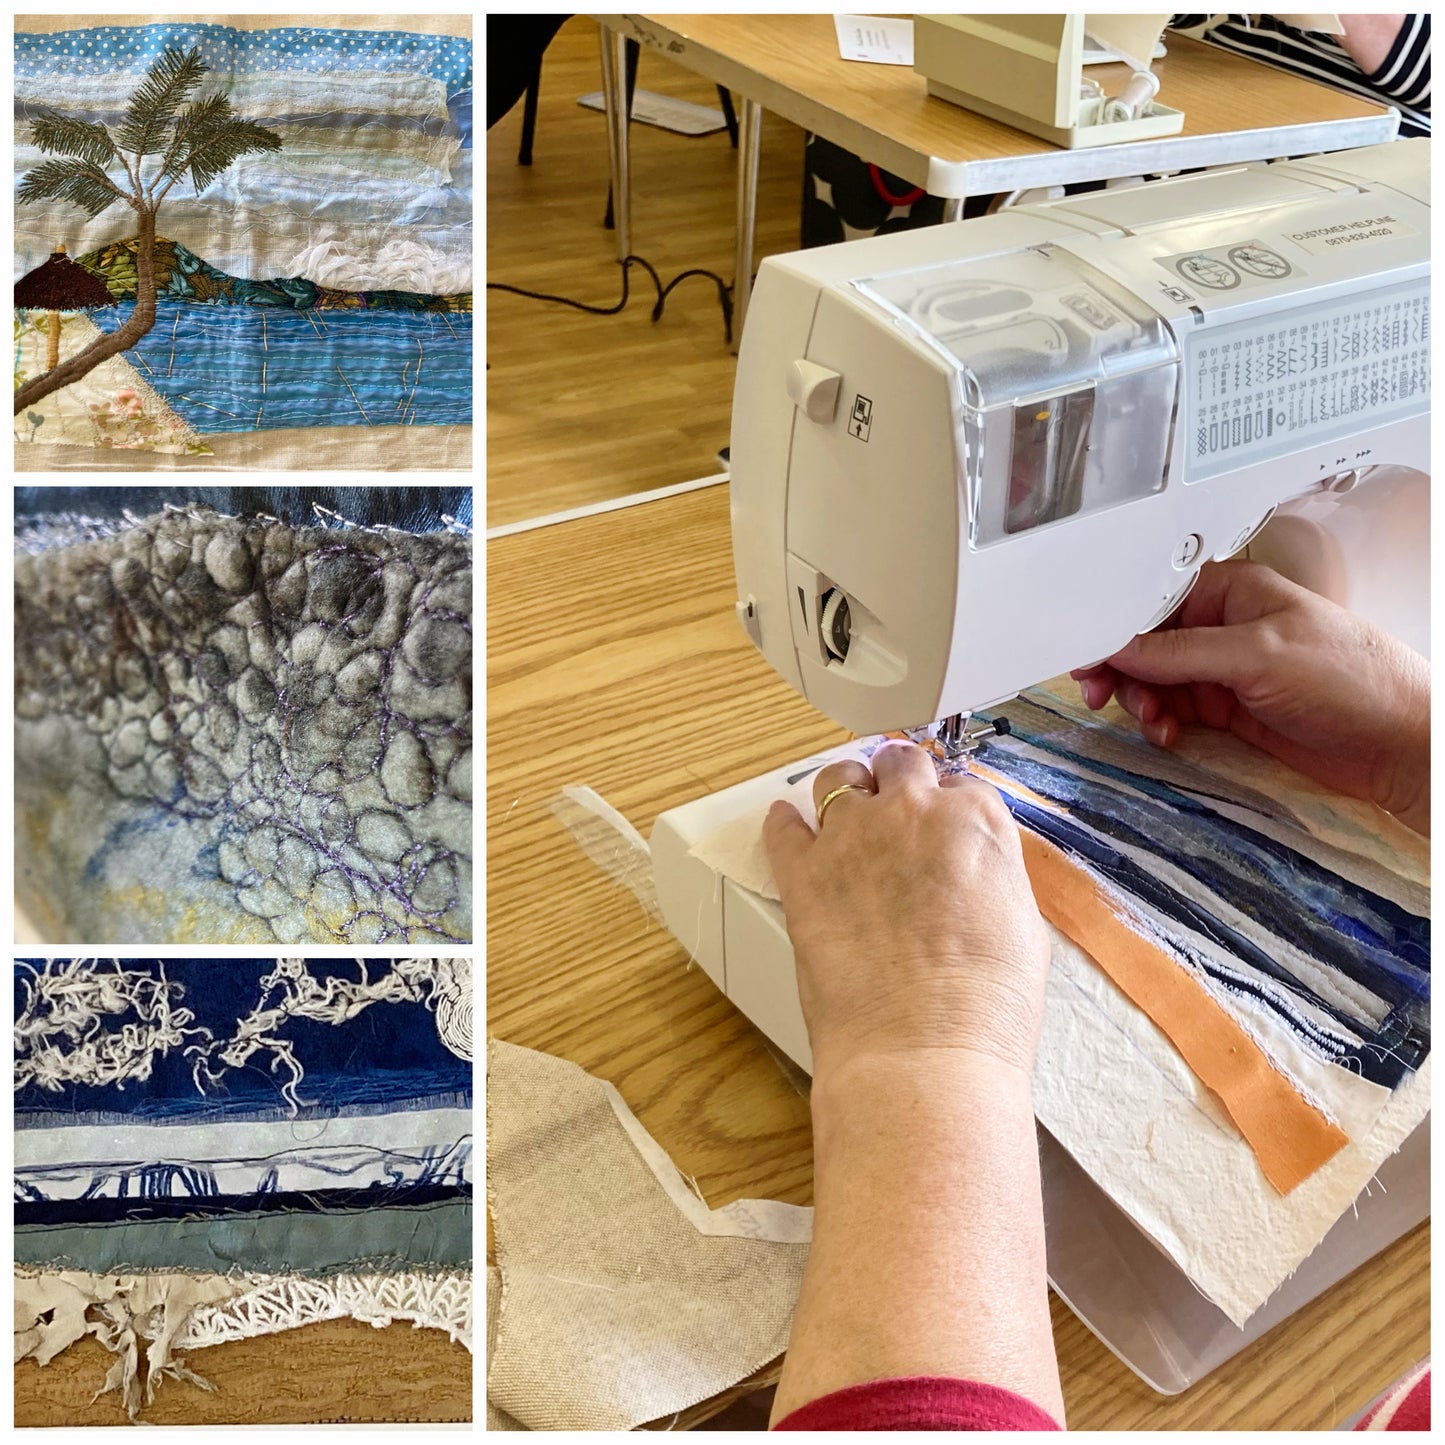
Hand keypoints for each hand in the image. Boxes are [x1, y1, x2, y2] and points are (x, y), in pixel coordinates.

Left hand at [762, 741, 1050, 1076]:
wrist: (925, 1049)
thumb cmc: (984, 1005)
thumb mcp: (1022, 925)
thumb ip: (993, 877)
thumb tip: (976, 874)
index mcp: (974, 820)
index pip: (960, 784)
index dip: (950, 804)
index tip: (943, 820)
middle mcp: (910, 812)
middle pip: (899, 763)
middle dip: (898, 777)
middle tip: (896, 802)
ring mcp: (850, 837)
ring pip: (838, 778)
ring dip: (845, 788)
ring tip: (845, 807)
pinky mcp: (802, 872)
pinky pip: (782, 828)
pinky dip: (784, 823)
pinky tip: (785, 822)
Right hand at [1072, 559, 1429, 833]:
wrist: (1397, 742)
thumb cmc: (1353, 677)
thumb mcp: (1257, 655)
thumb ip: (1181, 651)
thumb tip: (1118, 647)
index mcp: (1231, 591)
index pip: (1151, 601)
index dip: (1114, 626)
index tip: (1086, 652)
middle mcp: (1222, 627)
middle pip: (1143, 644)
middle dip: (1122, 670)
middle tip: (1103, 694)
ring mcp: (1223, 670)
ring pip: (1153, 682)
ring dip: (1141, 702)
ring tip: (1153, 720)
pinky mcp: (1227, 710)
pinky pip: (1173, 712)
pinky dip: (1162, 724)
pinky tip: (1170, 734)